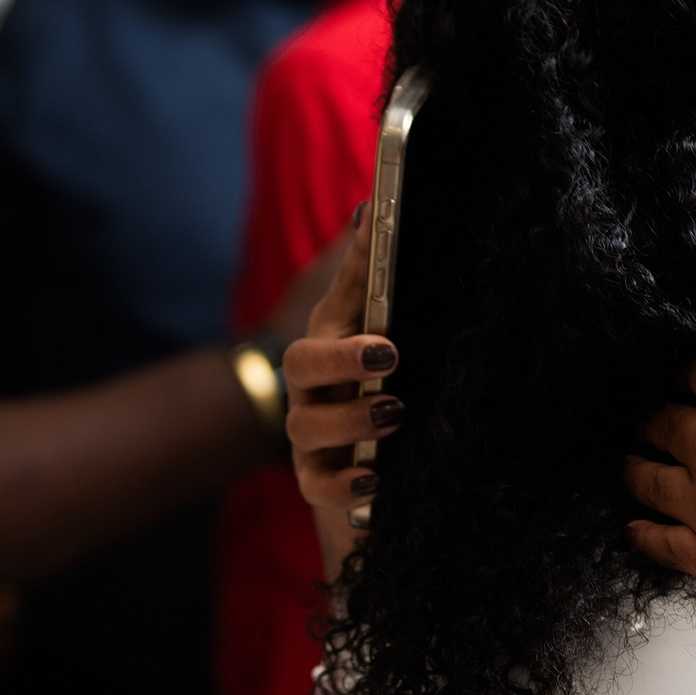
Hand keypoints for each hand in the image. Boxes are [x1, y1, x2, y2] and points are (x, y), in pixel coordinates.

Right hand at [280, 209, 398, 544]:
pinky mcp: (319, 479)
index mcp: (334, 339)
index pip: (335, 298)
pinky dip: (342, 485)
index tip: (381, 242)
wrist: (379, 466)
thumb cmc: (380, 386)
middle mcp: (313, 386)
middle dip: (341, 358)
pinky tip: (372, 480)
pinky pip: (317, 486)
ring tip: (394, 414)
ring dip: (349, 419)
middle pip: (301, 363)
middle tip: (389, 354)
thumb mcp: (386, 330)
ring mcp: (311, 434)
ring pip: (306, 427)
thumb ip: (374, 277)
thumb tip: (370, 208)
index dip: (355, 270)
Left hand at [627, 273, 695, 611]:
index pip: (694, 373)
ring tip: (633, 464)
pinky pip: (658, 543)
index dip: (693, 374)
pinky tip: (637, 525)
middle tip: (649, 421)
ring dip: (636, 467)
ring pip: (646, 480)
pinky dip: (641, 531)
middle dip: (655, 417)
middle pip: (660, 423)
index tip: (693, 381)